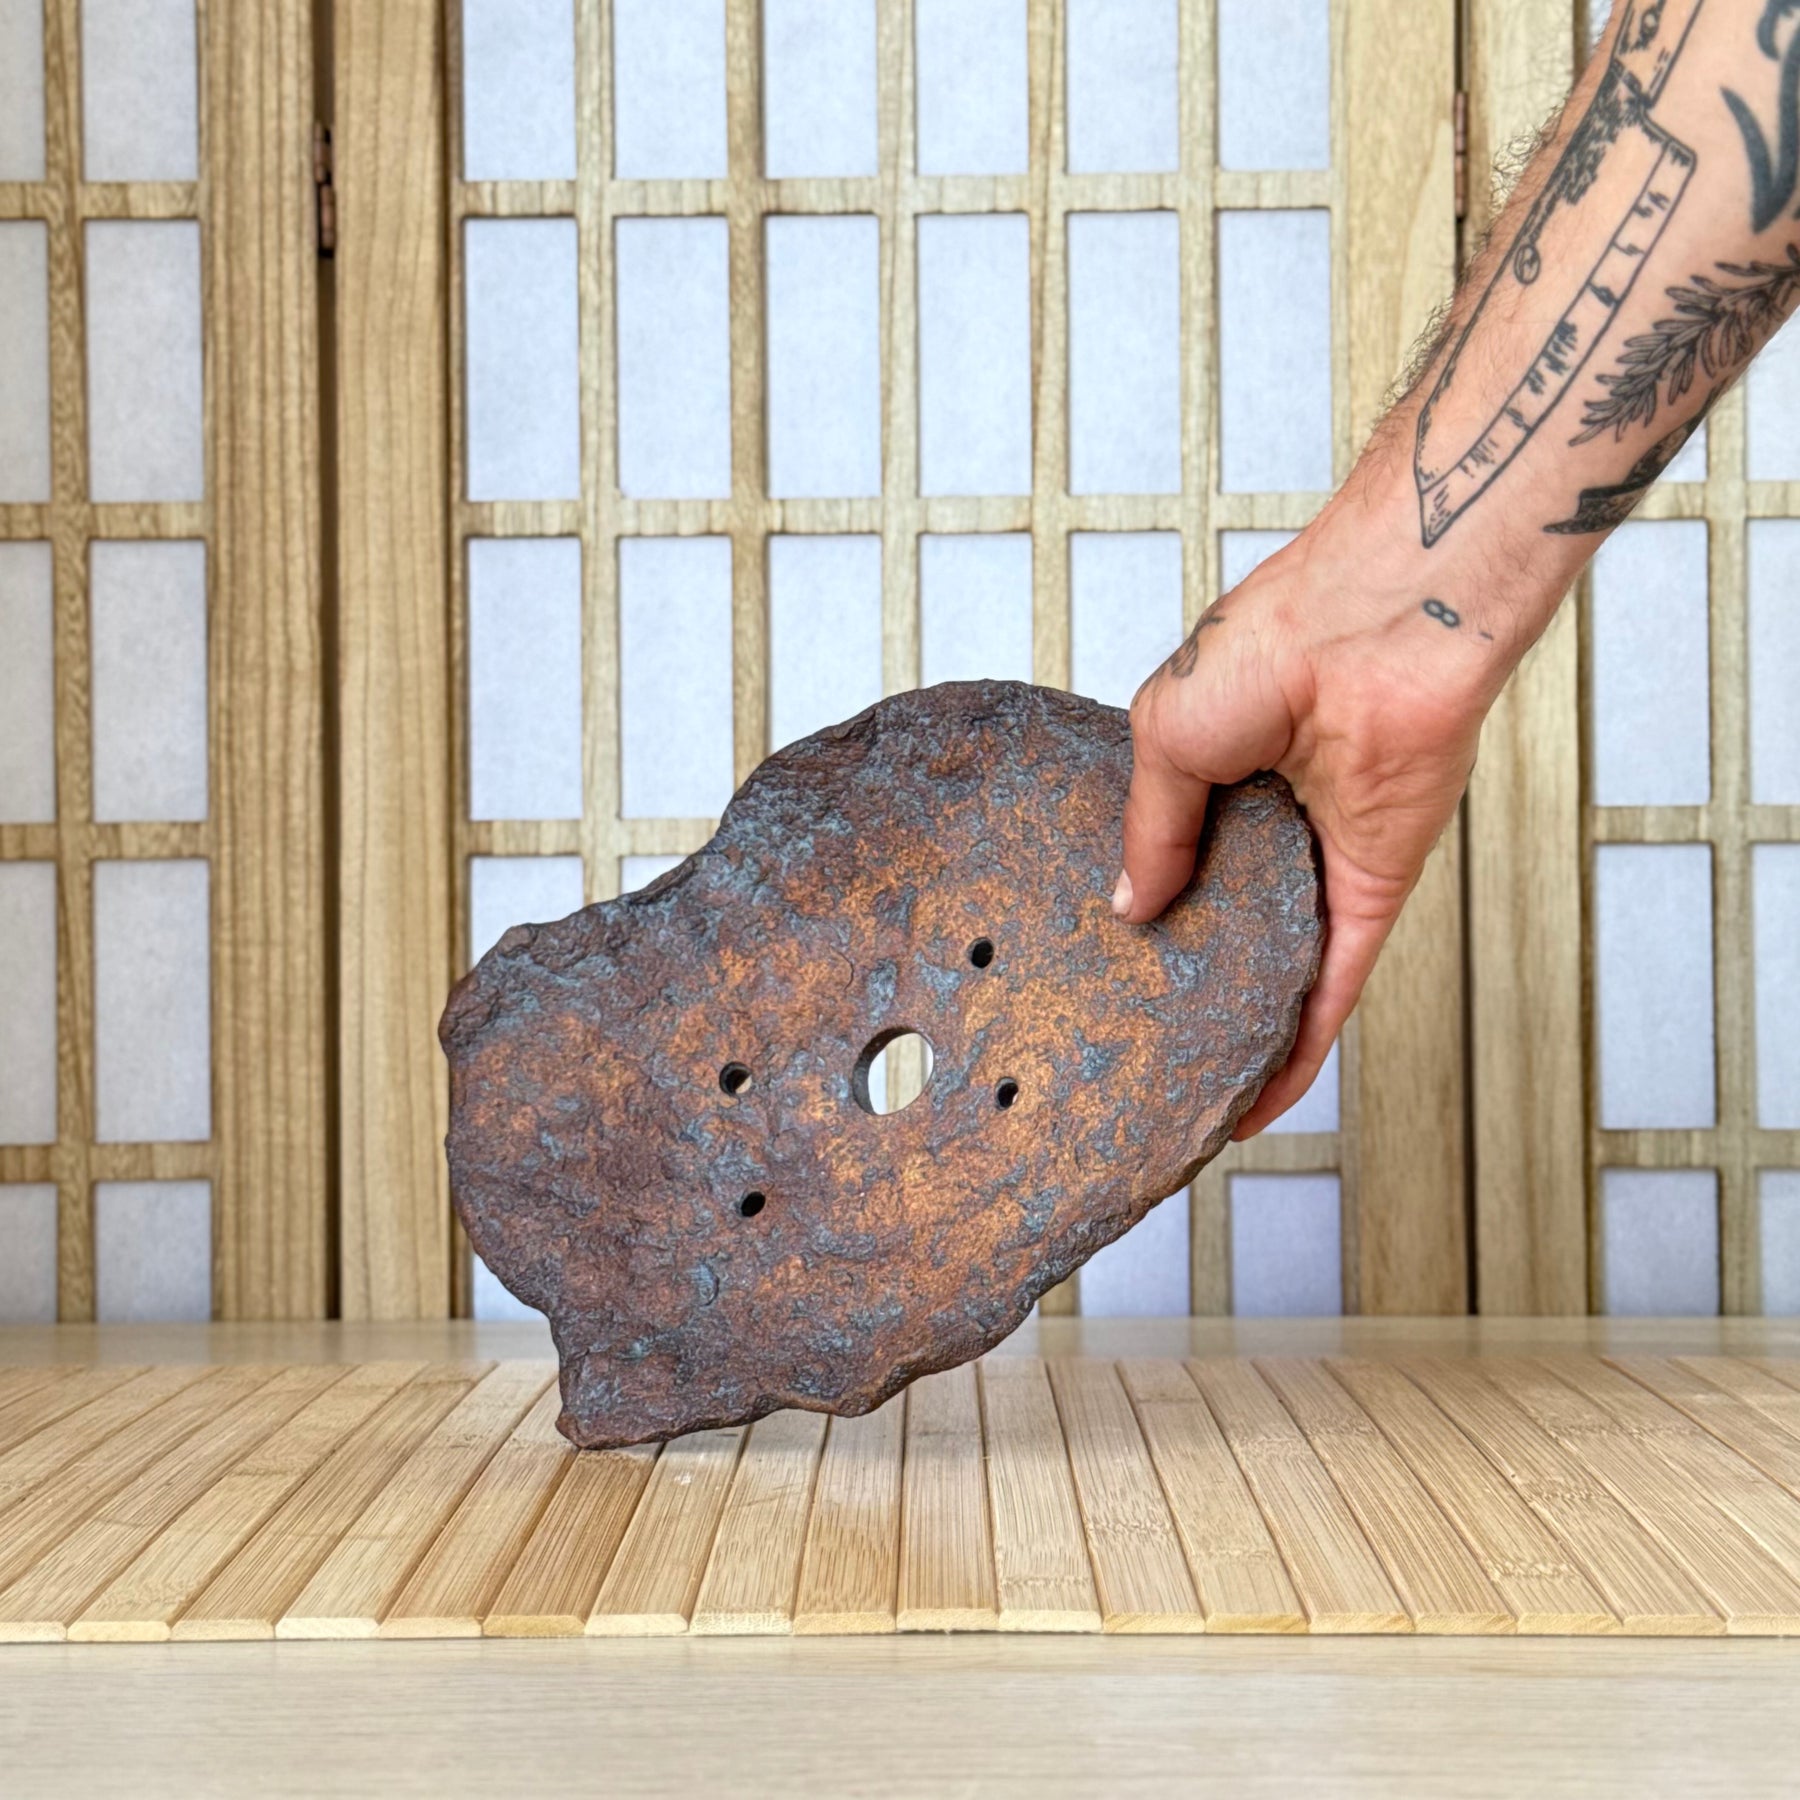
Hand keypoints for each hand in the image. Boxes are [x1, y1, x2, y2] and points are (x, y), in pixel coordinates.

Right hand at [1114, 483, 1500, 1136]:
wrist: (1378, 629)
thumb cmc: (1272, 644)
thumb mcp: (1165, 735)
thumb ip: (1152, 828)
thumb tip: (1130, 906)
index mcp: (1217, 773)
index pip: (1172, 859)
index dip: (1140, 909)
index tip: (1097, 965)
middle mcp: (1269, 824)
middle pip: (1223, 922)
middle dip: (1187, 981)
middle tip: (1137, 1044)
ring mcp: (1321, 863)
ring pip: (1277, 966)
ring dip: (1243, 1027)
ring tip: (1190, 1094)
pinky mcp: (1371, 892)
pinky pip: (1335, 985)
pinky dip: (1303, 1045)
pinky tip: (1262, 1099)